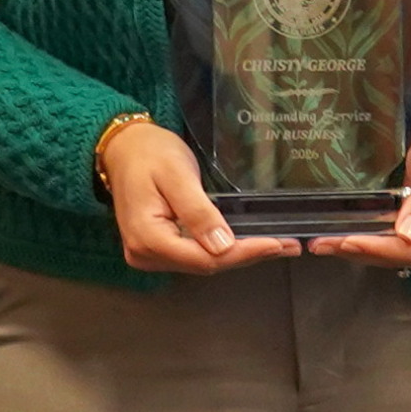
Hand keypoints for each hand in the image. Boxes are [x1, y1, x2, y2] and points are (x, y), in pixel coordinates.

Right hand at [101, 120, 298, 273]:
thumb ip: (198, 212)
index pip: (204, 258)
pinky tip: (247, 242)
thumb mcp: (177, 176)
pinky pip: (196, 254)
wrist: (123, 147)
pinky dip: (223, 248)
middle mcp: (146, 255)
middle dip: (247, 255)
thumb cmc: (149, 153)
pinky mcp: (158, 247)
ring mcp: (150, 254)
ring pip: (203, 262)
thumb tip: (223, 246)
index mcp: (148, 239)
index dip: (243, 253)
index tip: (276, 244)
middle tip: (286, 245)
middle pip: (206, 265)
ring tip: (275, 244)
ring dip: (239, 254)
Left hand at [307, 103, 410, 269]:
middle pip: (407, 257)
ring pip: (400, 254)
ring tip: (327, 243)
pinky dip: (374, 241)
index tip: (348, 241)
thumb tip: (406, 237)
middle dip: (365, 251)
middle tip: (324, 244)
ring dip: (364, 250)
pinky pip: (400, 243)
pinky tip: (348, 237)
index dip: (381, 249)